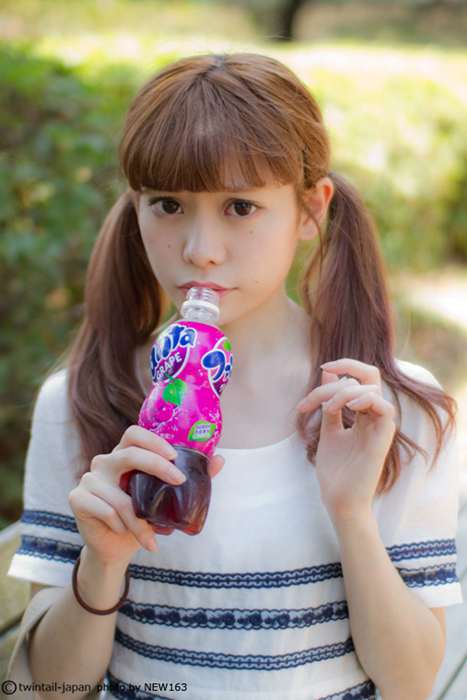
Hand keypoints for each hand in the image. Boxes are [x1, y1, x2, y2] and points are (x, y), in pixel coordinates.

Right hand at [68, 425, 224, 566]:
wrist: (115, 548)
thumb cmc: (141, 517)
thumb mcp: (166, 498)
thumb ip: (191, 478)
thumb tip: (219, 459)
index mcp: (125, 455)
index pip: (134, 434)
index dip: (154, 441)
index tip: (175, 456)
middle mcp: (105, 462)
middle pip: (128, 453)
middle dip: (156, 466)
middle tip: (178, 481)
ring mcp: (90, 478)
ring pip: (119, 496)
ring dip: (138, 521)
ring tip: (151, 537)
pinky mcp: (77, 498)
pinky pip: (104, 510)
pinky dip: (120, 526)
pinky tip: (126, 535)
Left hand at [296, 358, 396, 523]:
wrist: (339, 499)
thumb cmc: (335, 470)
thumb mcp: (327, 429)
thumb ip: (329, 402)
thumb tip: (328, 372)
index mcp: (362, 414)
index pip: (360, 378)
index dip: (344, 367)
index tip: (322, 369)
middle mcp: (374, 416)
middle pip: (369, 376)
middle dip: (345, 368)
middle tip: (322, 380)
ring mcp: (380, 426)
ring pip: (371, 388)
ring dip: (344, 391)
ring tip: (328, 409)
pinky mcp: (384, 437)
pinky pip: (384, 407)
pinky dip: (363, 400)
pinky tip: (346, 408)